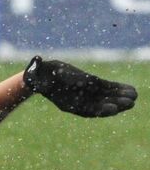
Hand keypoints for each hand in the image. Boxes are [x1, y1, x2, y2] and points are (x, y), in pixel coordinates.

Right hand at [23, 56, 137, 117]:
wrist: (42, 75)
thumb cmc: (37, 75)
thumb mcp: (36, 74)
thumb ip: (36, 71)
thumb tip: (35, 59)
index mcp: (67, 103)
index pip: (86, 110)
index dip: (100, 110)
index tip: (113, 109)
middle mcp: (80, 101)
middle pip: (101, 105)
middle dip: (116, 104)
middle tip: (130, 102)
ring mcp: (87, 93)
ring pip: (107, 98)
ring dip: (121, 97)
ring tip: (134, 96)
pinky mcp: (94, 84)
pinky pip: (108, 89)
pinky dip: (119, 89)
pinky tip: (131, 89)